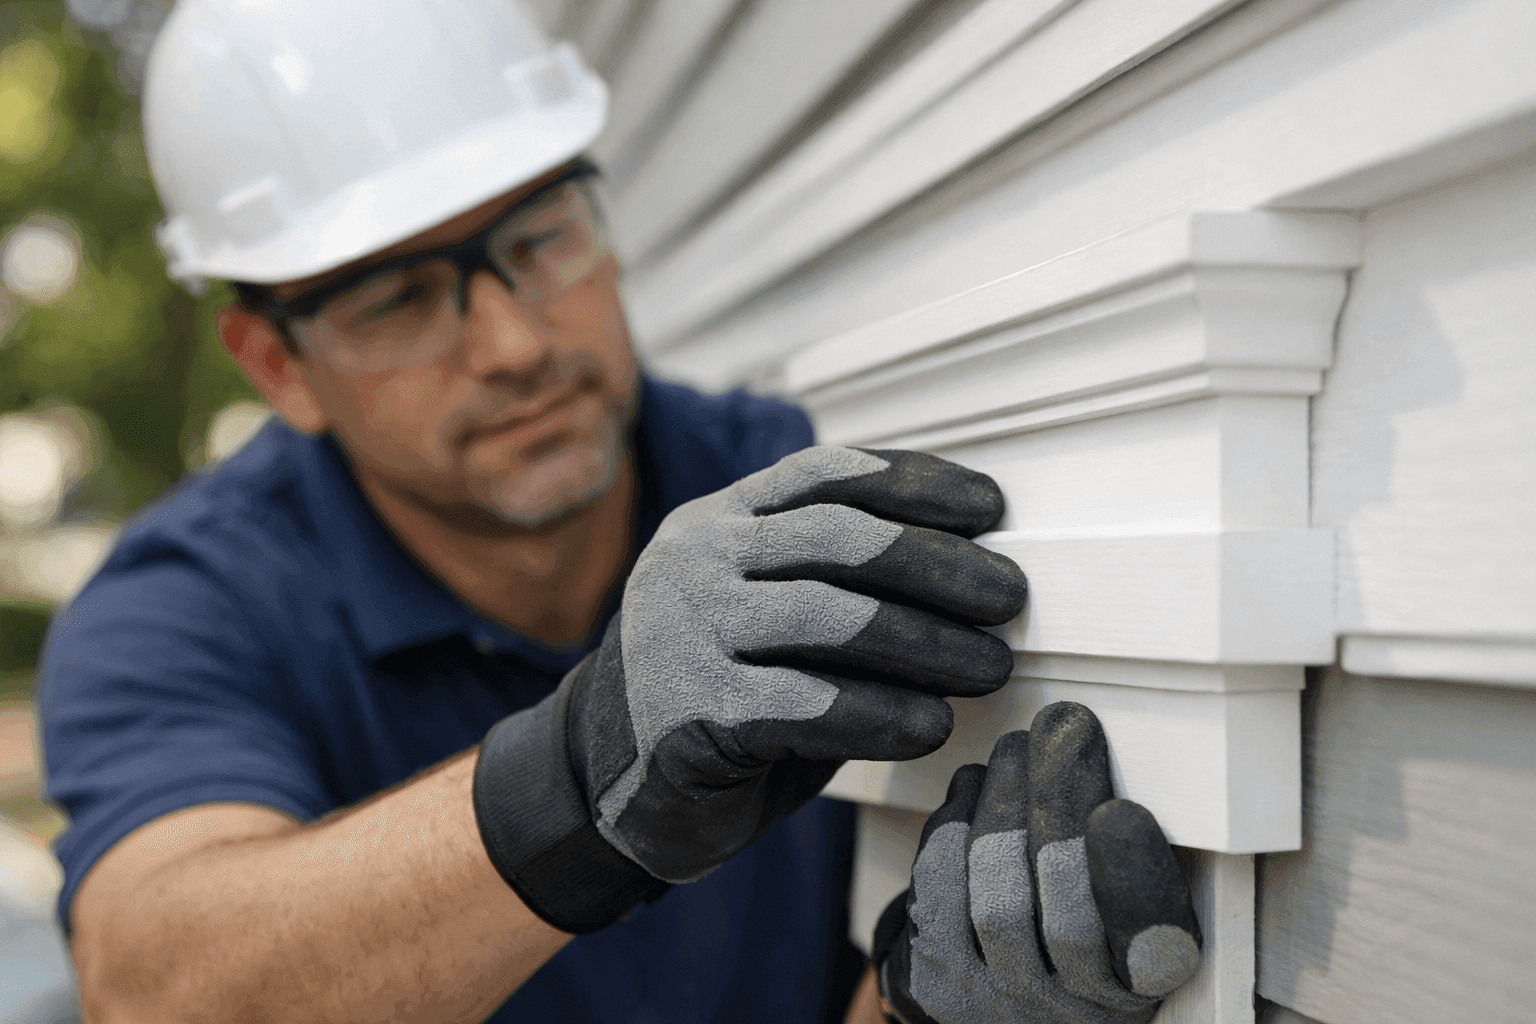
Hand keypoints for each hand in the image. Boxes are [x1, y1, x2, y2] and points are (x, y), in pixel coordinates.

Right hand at [472, 446, 1028, 932]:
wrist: (604, 774)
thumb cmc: (717, 685)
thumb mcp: (761, 606)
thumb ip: (833, 579)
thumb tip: (968, 568)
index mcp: (717, 521)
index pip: (828, 474)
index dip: (918, 484)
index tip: (992, 508)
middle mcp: (696, 562)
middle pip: (840, 539)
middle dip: (941, 563)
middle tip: (1010, 596)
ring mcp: (686, 634)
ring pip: (832, 618)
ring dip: (929, 643)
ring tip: (990, 665)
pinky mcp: (692, 715)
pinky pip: (811, 706)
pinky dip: (884, 714)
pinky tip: (929, 724)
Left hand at [873, 703, 1200, 1023]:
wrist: (1008, 996)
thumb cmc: (1085, 925)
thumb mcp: (1134, 903)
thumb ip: (1137, 854)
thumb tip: (1101, 760)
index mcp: (1143, 985)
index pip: (1150, 947)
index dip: (1131, 881)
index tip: (1118, 812)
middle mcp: (1075, 1010)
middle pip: (1065, 908)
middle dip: (1061, 799)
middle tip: (1065, 725)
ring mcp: (1001, 998)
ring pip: (997, 893)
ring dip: (1006, 799)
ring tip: (1019, 746)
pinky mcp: (940, 975)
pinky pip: (940, 885)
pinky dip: (956, 821)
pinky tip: (976, 786)